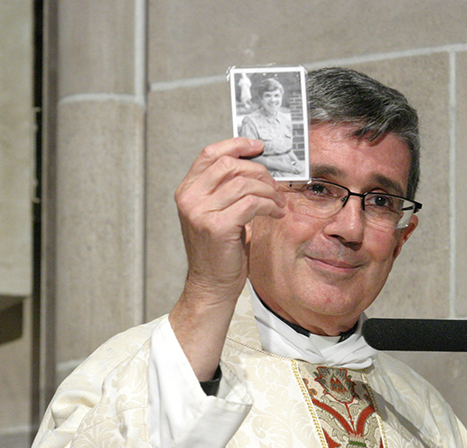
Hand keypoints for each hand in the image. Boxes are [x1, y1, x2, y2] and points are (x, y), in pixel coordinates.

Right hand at [169, 138, 285, 381]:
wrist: (212, 284)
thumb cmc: (219, 249)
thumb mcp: (217, 212)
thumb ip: (226, 188)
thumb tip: (255, 164)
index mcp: (187, 190)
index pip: (210, 153)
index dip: (237, 144)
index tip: (259, 146)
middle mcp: (189, 197)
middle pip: (230, 164)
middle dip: (260, 172)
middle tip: (275, 185)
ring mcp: (200, 212)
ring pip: (244, 183)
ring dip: (269, 191)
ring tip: (278, 203)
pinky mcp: (217, 226)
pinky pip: (252, 203)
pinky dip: (269, 205)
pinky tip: (276, 212)